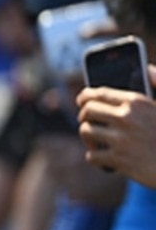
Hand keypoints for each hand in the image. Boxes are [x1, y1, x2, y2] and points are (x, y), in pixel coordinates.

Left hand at [76, 70, 155, 187]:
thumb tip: (149, 69)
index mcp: (137, 102)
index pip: (100, 93)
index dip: (86, 96)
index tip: (81, 100)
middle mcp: (126, 117)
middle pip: (87, 111)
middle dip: (84, 117)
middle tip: (88, 123)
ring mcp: (121, 139)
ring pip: (86, 132)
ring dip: (89, 138)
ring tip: (96, 142)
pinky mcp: (118, 159)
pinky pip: (92, 156)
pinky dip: (96, 158)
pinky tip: (103, 159)